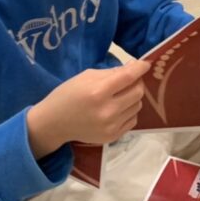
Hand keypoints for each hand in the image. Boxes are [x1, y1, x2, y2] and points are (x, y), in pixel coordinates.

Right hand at [26, 60, 149, 158]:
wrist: (54, 123)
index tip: (145, 64)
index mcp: (98, 92)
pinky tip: (118, 108)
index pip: (128, 77)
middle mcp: (107, 110)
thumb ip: (112, 72)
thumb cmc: (68, 95)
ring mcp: (111, 126)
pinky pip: (133, 119)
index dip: (140, 68)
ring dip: (133, 97)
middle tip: (129, 80)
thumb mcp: (86, 76)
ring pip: (138, 105)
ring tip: (120, 95)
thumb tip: (134, 67)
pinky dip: (129, 111)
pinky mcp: (113, 136)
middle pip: (138, 92)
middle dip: (137, 82)